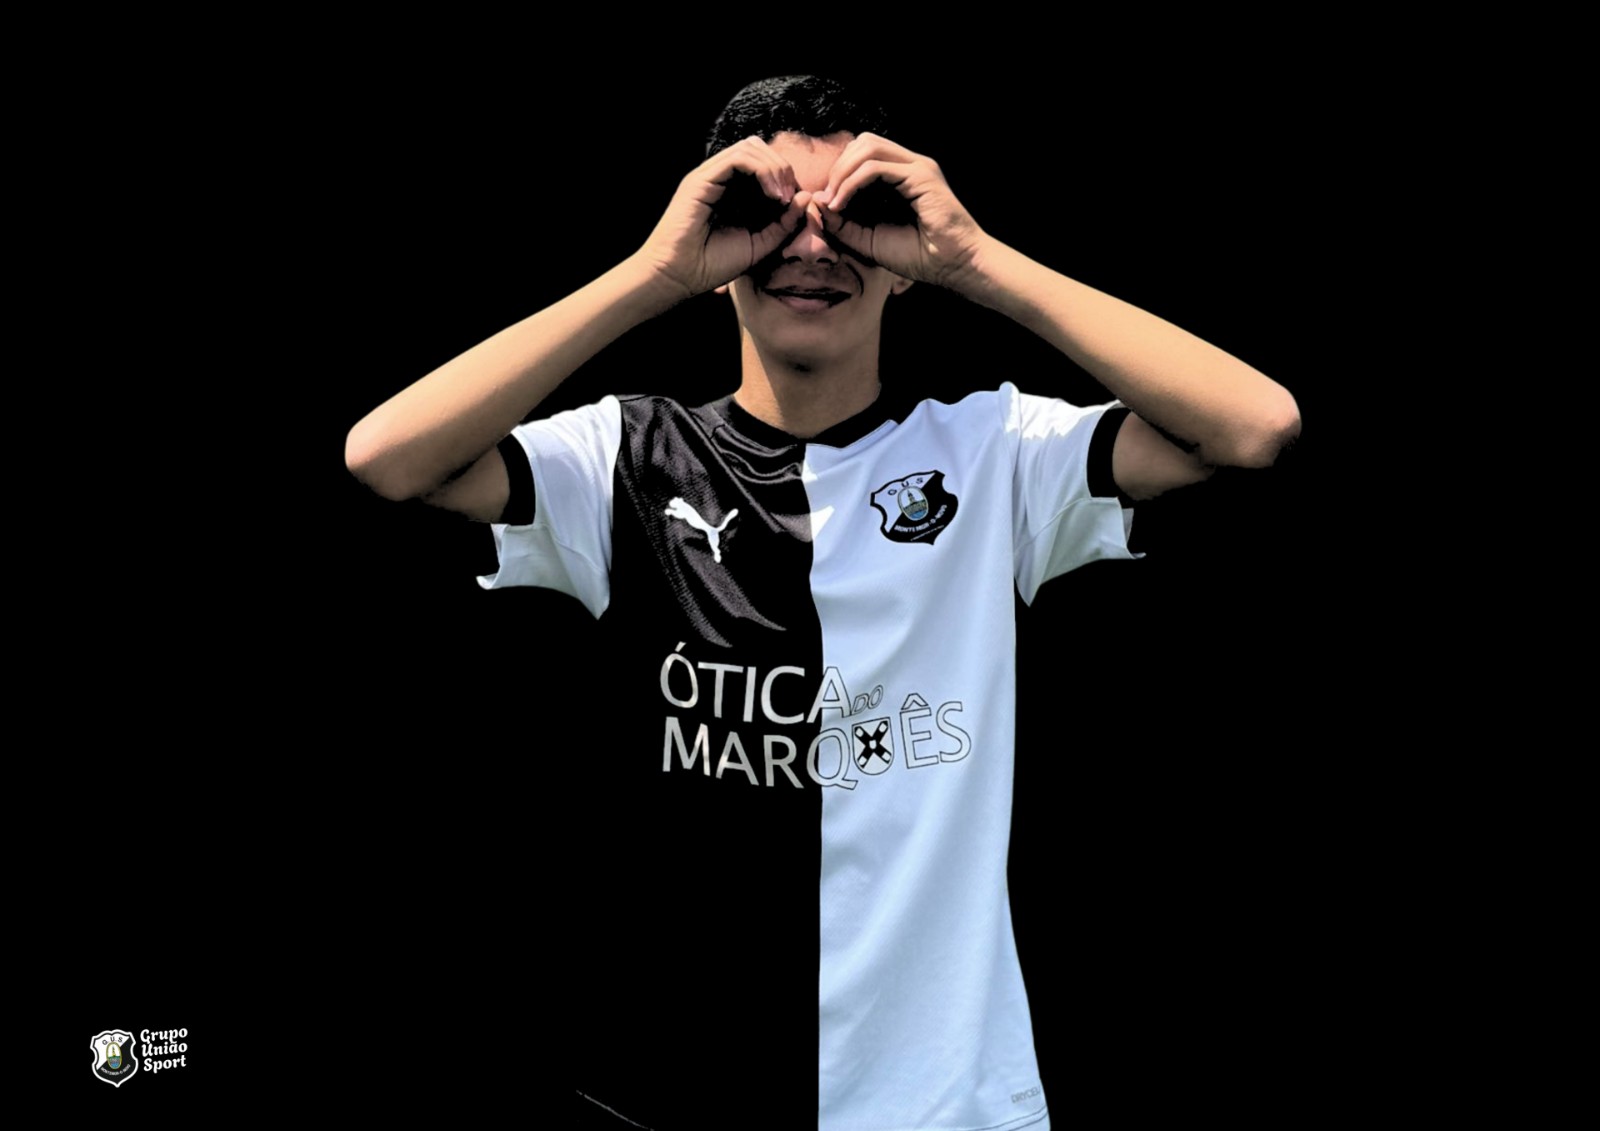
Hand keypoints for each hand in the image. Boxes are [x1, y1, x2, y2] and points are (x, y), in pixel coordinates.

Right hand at [635, 137, 807, 302]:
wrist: (678, 276)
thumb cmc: (713, 265)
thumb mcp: (761, 244)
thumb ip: (784, 223)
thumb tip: (806, 196)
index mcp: (734, 191)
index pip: (765, 164)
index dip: (786, 178)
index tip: (795, 205)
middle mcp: (721, 179)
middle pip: (759, 149)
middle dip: (782, 168)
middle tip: (790, 198)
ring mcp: (710, 176)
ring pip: (750, 148)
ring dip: (774, 168)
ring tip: (781, 197)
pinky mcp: (701, 179)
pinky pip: (738, 158)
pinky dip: (762, 171)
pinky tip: (772, 195)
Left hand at [815, 134, 987, 292]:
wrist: (954, 266)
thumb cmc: (919, 256)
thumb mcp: (870, 241)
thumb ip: (844, 224)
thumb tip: (818, 204)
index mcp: (901, 176)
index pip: (863, 154)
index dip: (839, 172)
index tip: (826, 203)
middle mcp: (910, 165)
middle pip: (863, 142)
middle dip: (838, 167)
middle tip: (828, 199)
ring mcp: (917, 167)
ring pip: (867, 147)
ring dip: (842, 172)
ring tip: (833, 200)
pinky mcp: (920, 175)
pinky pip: (875, 167)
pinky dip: (852, 183)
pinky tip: (842, 203)